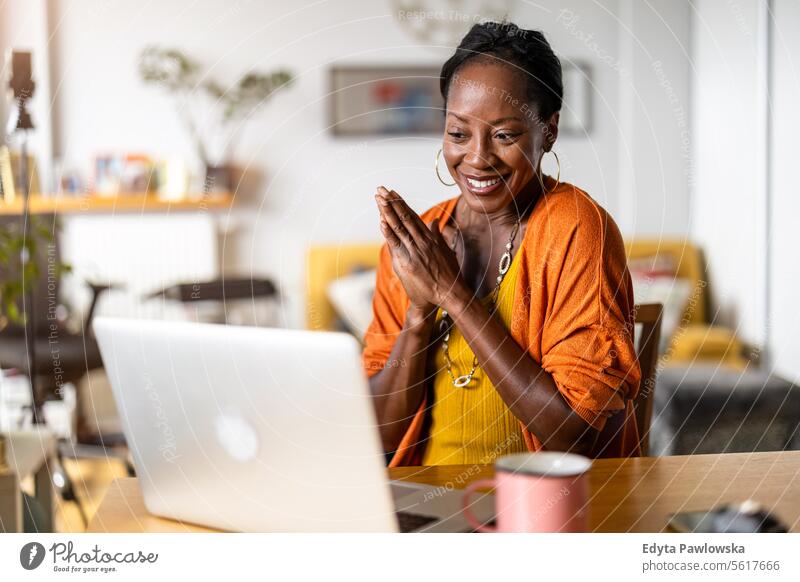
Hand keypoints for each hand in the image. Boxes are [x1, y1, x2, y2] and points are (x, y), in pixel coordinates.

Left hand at [375, 186, 466, 312]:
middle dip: (391, 202)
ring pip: (399, 227)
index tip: (392, 193)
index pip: (412, 216)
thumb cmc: (449, 275)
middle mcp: (423, 241)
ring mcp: (416, 251)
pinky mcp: (409, 263)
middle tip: (381, 189)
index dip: (401, 204)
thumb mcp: (446, 250)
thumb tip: (435, 222)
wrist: (451, 294)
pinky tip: (381, 220)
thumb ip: (438, 235)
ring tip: (378, 198)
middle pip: (404, 217)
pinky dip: (389, 232)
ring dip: (387, 211)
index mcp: (430, 237)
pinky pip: (396, 244)